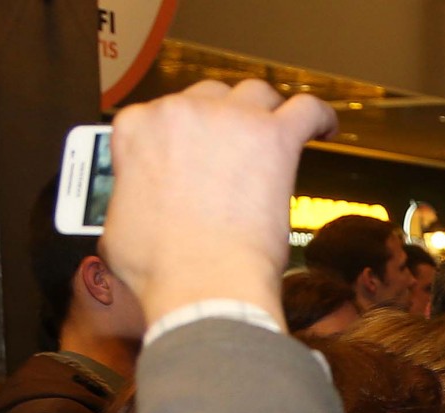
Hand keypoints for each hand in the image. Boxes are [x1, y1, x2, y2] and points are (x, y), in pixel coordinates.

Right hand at [101, 80, 336, 328]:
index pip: (165, 115)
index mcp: (136, 129)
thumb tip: (138, 206)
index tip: (199, 155)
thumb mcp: (118, 226)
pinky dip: (320, 117)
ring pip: (256, 94)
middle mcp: (179, 111)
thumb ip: (129, 197)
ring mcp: (228, 119)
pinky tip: (325, 129)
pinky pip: (307, 109)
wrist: (201, 285)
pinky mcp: (273, 137)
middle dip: (225, 120)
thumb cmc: (160, 269)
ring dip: (267, 111)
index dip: (187, 137)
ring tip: (279, 132)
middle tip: (239, 151)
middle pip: (211, 98)